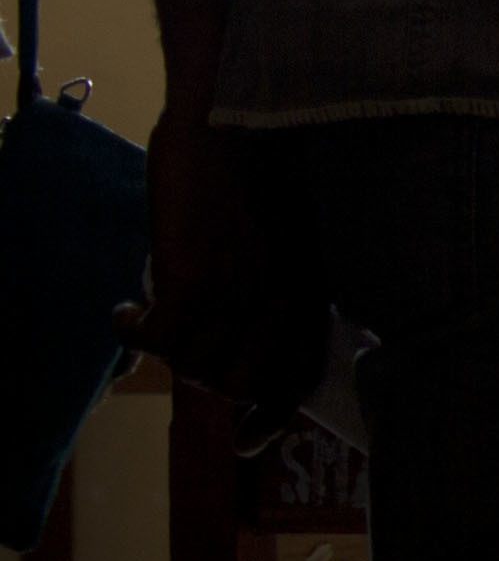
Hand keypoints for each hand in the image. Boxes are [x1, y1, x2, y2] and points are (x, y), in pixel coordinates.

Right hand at [128, 107, 327, 434]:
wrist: (236, 119)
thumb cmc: (262, 167)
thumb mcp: (292, 235)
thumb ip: (283, 281)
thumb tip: (258, 316)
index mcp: (311, 292)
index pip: (298, 375)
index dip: (273, 414)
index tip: (249, 440)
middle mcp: (281, 304)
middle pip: (242, 383)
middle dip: (210, 381)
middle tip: (183, 355)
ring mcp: (238, 296)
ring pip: (197, 367)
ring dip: (170, 355)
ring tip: (151, 322)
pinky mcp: (192, 280)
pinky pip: (158, 339)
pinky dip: (134, 333)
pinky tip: (126, 311)